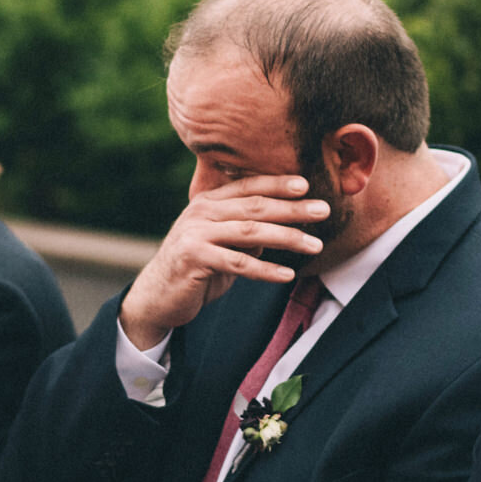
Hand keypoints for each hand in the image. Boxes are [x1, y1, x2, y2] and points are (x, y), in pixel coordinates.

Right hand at [117, 175, 329, 351]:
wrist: (156, 297)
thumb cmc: (194, 270)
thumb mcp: (222, 246)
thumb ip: (245, 234)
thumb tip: (278, 230)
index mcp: (208, 203)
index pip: (249, 187)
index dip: (277, 184)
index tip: (307, 185)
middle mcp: (201, 212)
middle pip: (256, 206)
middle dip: (293, 208)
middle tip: (323, 210)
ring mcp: (196, 234)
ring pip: (250, 232)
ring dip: (287, 238)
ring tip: (315, 245)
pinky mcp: (194, 259)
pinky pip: (238, 263)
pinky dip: (265, 269)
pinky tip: (286, 274)